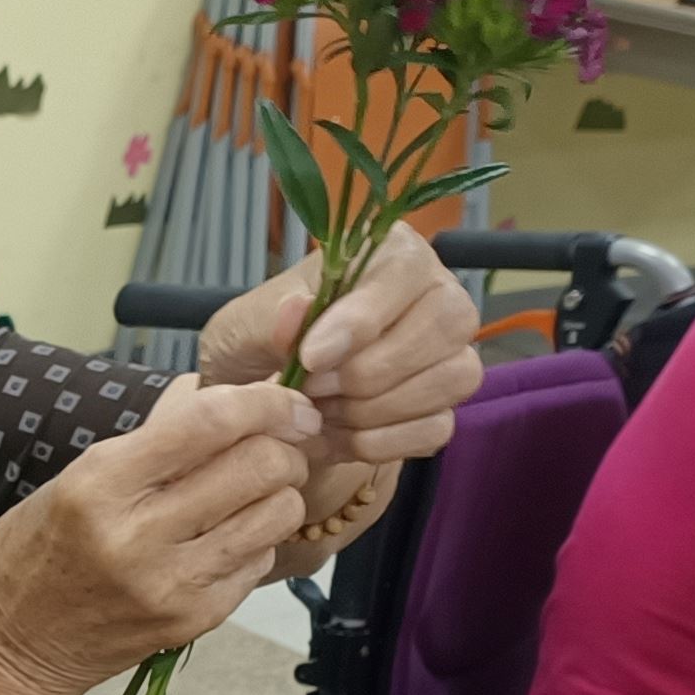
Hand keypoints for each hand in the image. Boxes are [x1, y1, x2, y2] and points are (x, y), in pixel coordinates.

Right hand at [0, 378, 314, 694]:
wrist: (15, 648)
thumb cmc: (39, 552)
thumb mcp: (76, 478)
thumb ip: (152, 436)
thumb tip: (220, 390)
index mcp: (99, 485)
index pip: (210, 422)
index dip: (266, 401)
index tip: (286, 400)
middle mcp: (137, 535)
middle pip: (260, 465)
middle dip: (283, 446)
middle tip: (274, 447)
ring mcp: (170, 584)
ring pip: (277, 513)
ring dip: (279, 493)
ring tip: (252, 494)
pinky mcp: (193, 620)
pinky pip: (261, 560)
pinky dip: (256, 540)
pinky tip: (226, 539)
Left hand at [197, 225, 481, 464]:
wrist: (262, 402)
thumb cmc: (262, 345)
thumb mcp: (243, 326)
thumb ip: (269, 320)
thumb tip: (297, 311)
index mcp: (392, 254)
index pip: (405, 273)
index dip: (361, 321)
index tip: (311, 357)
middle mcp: (436, 295)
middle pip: (447, 325)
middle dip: (369, 370)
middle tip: (312, 389)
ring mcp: (450, 353)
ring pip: (451, 377)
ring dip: (374, 408)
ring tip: (320, 412)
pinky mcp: (443, 408)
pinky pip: (437, 428)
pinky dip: (380, 441)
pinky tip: (338, 436)